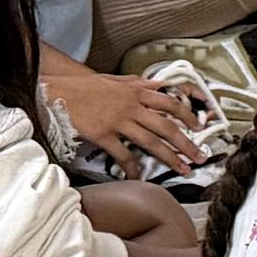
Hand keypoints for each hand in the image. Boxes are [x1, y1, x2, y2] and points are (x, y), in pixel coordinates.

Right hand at [55, 65, 205, 174]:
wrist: (57, 90)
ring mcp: (118, 120)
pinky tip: (139, 177)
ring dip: (169, 156)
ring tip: (183, 168)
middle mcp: (132, 105)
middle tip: (200, 155)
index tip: (200, 126)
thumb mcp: (115, 79)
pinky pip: (122, 154)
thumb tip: (154, 85)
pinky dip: (132, 167)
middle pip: (166, 125)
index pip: (170, 102)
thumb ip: (136, 84)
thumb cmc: (84, 86)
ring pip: (150, 141)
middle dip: (186, 141)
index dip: (188, 114)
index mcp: (137, 91)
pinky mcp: (103, 134)